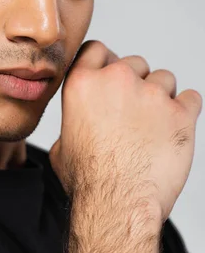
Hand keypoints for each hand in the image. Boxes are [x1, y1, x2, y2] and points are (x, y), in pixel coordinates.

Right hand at [49, 40, 202, 224]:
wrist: (117, 203)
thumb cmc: (89, 180)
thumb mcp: (62, 146)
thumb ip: (73, 123)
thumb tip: (79, 127)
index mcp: (83, 83)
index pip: (98, 49)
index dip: (107, 61)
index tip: (113, 74)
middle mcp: (117, 80)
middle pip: (135, 62)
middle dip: (136, 82)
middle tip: (135, 110)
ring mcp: (151, 94)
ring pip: (164, 78)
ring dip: (161, 97)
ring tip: (155, 124)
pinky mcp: (181, 113)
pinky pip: (192, 98)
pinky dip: (186, 111)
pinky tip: (174, 128)